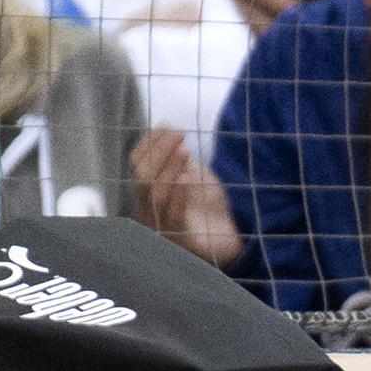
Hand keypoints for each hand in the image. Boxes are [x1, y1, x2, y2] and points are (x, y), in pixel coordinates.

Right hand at [130, 127, 240, 267]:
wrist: (232, 243)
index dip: (150, 144)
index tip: (168, 125)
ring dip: (170, 169)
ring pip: (156, 196)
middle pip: (143, 178)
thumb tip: (167, 126)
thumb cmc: (210, 209)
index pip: (138, 165)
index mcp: (147, 196)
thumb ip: (177, 159)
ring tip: (186, 152)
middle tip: (180, 134)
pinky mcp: (182, 245)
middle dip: (161, 153)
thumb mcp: (192, 177)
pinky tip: (188, 178)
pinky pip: (174, 219)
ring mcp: (162, 231)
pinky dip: (180, 195)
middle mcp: (148, 214)